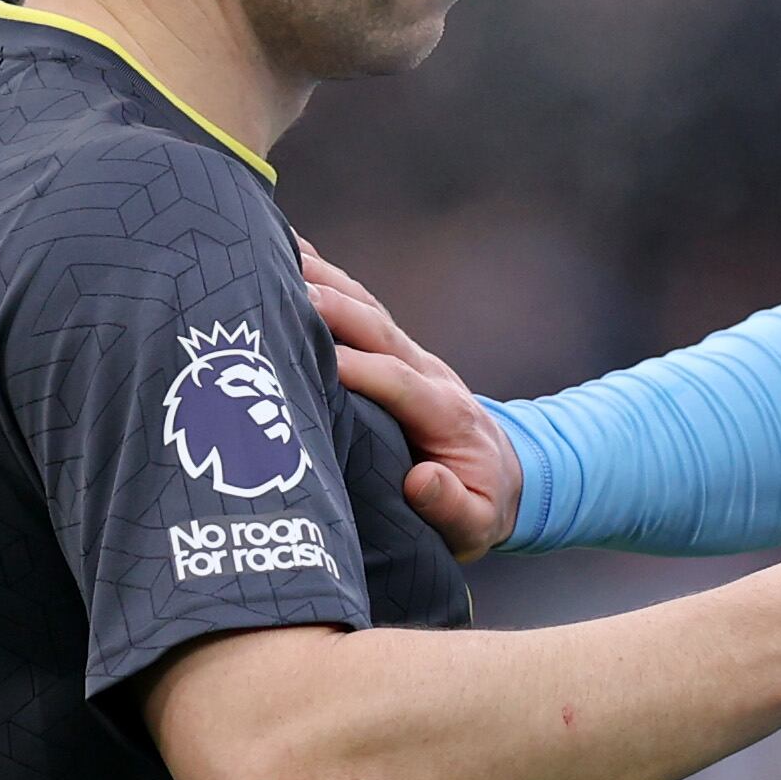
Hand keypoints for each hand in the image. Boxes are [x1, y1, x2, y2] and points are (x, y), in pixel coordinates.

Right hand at [299, 235, 517, 558]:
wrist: (505, 476)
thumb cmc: (481, 507)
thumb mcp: (477, 525)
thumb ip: (451, 507)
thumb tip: (421, 480)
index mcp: (447, 415)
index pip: (402, 383)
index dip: (363, 370)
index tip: (322, 360)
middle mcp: (429, 374)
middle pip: (379, 331)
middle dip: (334, 309)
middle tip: (284, 289)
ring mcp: (411, 356)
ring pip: (366, 308)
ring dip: (325, 279)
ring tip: (275, 253)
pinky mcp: (393, 352)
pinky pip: (359, 308)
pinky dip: (327, 279)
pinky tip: (290, 253)